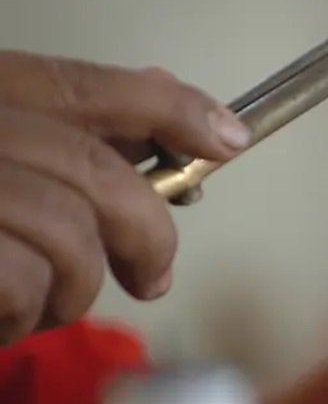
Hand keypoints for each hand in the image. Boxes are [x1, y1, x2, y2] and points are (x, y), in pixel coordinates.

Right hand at [0, 51, 249, 343]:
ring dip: (75, 288)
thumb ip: (70, 149)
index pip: (74, 86)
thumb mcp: (2, 175)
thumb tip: (186, 128)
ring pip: (66, 233)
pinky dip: (26, 316)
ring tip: (41, 305)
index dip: (166, 108)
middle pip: (89, 167)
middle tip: (153, 277)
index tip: (228, 137)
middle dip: (145, 232)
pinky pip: (22, 281)